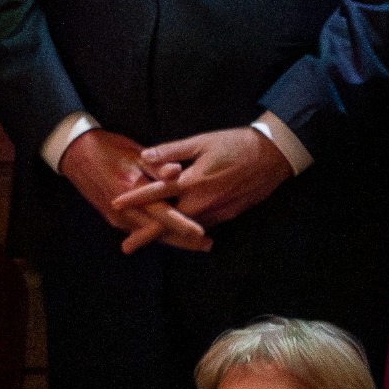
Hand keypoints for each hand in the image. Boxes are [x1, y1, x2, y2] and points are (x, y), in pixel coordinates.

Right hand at [60, 129, 209, 253]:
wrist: (76, 155)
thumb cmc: (108, 149)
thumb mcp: (134, 153)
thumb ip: (156, 164)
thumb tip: (178, 172)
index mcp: (132, 189)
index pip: (162, 213)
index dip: (183, 225)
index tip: (203, 234)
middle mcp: (125, 210)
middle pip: (158, 232)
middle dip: (183, 241)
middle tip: (207, 244)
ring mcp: (117, 218)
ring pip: (149, 234)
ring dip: (172, 240)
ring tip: (196, 243)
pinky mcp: (113, 219)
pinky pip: (138, 231)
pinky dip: (155, 234)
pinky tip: (170, 235)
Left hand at [113, 126, 290, 229]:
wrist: (272, 157)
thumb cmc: (235, 144)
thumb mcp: (202, 141)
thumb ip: (172, 150)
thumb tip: (145, 156)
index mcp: (192, 180)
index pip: (156, 193)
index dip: (134, 200)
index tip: (115, 205)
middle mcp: (202, 201)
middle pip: (168, 223)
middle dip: (146, 235)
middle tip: (126, 247)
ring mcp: (216, 212)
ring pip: (185, 228)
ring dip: (166, 235)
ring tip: (145, 241)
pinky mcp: (227, 216)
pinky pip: (201, 226)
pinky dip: (187, 230)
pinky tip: (177, 233)